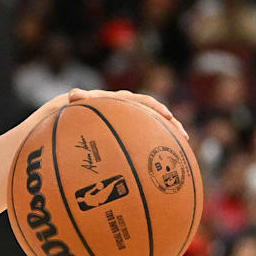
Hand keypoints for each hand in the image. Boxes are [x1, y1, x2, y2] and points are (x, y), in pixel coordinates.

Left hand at [67, 88, 187, 140]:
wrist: (82, 109)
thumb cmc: (81, 107)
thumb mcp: (81, 103)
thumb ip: (80, 98)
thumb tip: (73, 94)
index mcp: (123, 100)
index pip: (143, 101)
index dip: (156, 108)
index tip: (167, 115)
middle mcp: (132, 107)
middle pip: (157, 114)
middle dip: (170, 123)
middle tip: (182, 135)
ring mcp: (134, 118)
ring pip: (156, 125)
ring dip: (169, 134)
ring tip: (182, 148)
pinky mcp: (133, 129)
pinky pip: (149, 135)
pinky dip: (157, 144)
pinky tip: (165, 160)